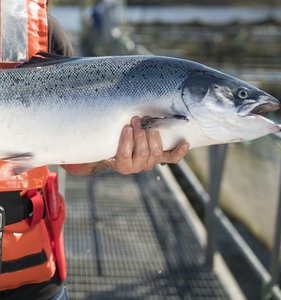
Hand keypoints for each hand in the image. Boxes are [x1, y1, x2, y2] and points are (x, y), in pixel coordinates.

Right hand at [63, 116, 188, 175]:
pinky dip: (179, 151)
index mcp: (122, 165)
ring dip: (153, 136)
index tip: (126, 127)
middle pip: (143, 153)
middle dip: (139, 135)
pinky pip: (171, 158)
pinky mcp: (160, 157)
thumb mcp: (100, 141)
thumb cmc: (109, 142)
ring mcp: (150, 162)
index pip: (125, 156)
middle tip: (135, 120)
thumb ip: (93, 137)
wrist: (120, 150)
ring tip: (148, 124)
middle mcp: (137, 166)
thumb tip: (57, 141)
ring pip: (156, 153)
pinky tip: (185, 143)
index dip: (127, 142)